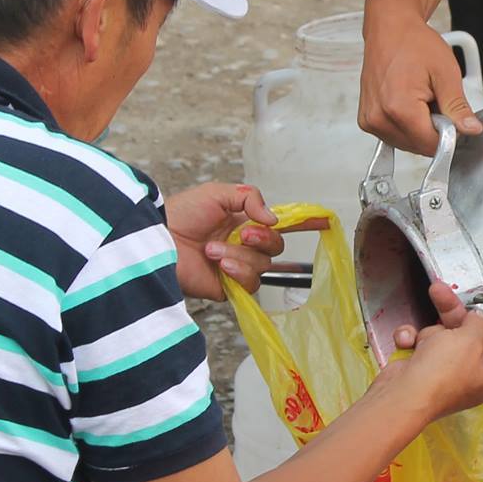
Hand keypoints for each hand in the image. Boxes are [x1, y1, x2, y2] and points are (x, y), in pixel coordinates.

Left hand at [166, 183, 314, 299]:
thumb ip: (250, 199)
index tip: (324, 221)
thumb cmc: (182, 214)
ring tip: (213, 249)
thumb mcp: (218, 193)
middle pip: (275, 247)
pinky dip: (238, 272)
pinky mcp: (227, 288)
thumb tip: (274, 219)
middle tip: (243, 234)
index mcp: (243, 221)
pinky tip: (220, 264)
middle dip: (263, 239)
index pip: (279, 224)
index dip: (303, 223)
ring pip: (263, 266)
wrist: (159, 238)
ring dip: (241, 256)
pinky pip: (250, 284)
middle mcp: (243, 245)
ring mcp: (236, 267)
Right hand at [359, 7, 482, 154]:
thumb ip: (458, 107)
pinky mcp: (367, 120)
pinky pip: (394, 136)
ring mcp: (370, 121)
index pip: (432, 144)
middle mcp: (379, 118)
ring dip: (420, 129)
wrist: (390, 29)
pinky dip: (407, 126)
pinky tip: (409, 105)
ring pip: (407, 144)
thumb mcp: (446, 73)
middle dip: (434, 131)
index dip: (449, 134)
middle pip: (419, 147)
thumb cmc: (414, 43)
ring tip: (420, 99)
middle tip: (435, 101)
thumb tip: (470, 130)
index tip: (453, 117)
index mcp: (399, 108)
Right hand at [385, 281, 482, 417]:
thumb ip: (478, 323)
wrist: (402, 394)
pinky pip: (420, 345)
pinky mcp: (421, 370)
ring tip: (421, 336)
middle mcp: (470, 376)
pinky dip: (411, 342)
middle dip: (454, 315)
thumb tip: (476, 319)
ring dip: (428, 332)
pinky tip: (408, 344)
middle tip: (442, 294)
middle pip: (469, 336)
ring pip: (441, 338)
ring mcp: (444, 373)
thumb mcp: (470, 339)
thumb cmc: (442, 374)